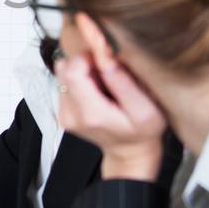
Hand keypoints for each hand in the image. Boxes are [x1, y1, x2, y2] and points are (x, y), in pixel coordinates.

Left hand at [55, 52, 166, 181]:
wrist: (129, 151)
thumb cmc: (142, 130)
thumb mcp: (145, 109)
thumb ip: (124, 82)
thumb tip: (106, 57)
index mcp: (91, 114)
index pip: (72, 72)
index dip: (87, 57)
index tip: (105, 58)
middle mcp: (72, 116)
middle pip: (65, 70)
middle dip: (86, 62)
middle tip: (108, 72)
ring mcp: (65, 115)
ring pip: (63, 73)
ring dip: (83, 71)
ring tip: (104, 84)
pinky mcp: (63, 111)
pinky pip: (65, 82)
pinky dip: (81, 80)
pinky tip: (98, 91)